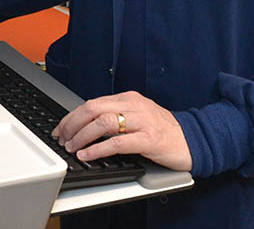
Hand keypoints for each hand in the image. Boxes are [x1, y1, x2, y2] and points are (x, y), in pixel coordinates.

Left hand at [52, 91, 191, 171]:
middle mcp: (134, 105)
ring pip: (103, 122)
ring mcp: (142, 121)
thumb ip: (116, 116)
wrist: (192, 139)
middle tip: (63, 138)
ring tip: (73, 147)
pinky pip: (118, 142)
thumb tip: (85, 126)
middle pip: (93, 108)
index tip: (61, 128)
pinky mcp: (148, 139)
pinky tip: (89, 154)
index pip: (92, 103)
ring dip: (82, 136)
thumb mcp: (137, 116)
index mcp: (128, 98)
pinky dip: (99, 149)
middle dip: (73, 124)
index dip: (72, 116)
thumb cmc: (163, 130)